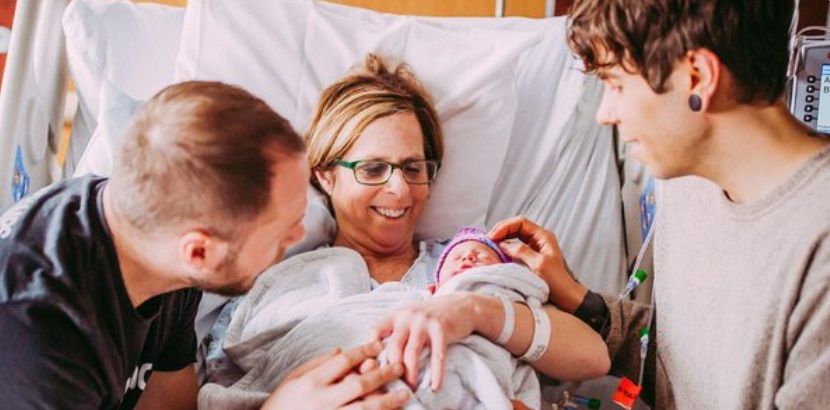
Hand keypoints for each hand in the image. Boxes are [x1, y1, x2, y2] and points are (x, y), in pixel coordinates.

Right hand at [263, 342, 408, 409]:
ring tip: (404, 395)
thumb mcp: (292, 379)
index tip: (379, 346)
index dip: (363, 351)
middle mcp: (322, 400)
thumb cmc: (281, 404)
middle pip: (359, 385)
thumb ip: (316, 363)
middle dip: (382, 375)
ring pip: (364, 409)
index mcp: (312, 382)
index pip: (343, 361)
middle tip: (399, 368)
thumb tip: (340, 351)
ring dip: (387, 401)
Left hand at [367, 292, 479, 390]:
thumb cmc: (431, 316)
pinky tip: (435, 386)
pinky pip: (437, 355)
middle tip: (393, 385)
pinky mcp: (441, 329)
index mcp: (396, 315)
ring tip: (411, 388)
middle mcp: (407, 316)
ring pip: (412, 353)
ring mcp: (424, 322)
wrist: (461, 305)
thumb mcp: (410, 317)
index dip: (369, 350)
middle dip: (392, 369)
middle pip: (393, 347)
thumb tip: (379, 358)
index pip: (375, 331)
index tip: (371, 367)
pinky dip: (436, 373)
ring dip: (410, 374)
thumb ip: (395, 332)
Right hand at [489, 216, 586, 312]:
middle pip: (516, 226)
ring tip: (492, 243)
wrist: (566, 295)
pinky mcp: (531, 255)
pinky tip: (499, 250)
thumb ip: (521, 251)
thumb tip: (503, 244)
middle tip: (489, 239)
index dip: (505, 227)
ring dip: (503, 237)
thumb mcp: (538, 264)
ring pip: (515, 235)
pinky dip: (506, 246)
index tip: (493, 236)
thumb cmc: (556, 280)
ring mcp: (535, 246)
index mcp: (543, 236)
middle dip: (502, 230)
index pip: (520, 222)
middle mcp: (539, 238)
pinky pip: (516, 245)